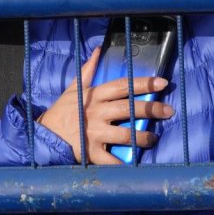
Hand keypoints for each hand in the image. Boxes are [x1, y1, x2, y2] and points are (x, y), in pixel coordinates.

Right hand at [37, 48, 173, 164]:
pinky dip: (123, 164)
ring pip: (125, 135)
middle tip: (168, 110)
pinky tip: (136, 164)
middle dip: (151, 109)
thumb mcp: (73, 88)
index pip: (122, 86)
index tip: (162, 82)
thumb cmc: (62, 111)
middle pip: (128, 109)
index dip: (143, 83)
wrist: (44, 134)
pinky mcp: (91, 152)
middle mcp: (96, 113)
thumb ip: (88, 70)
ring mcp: (94, 133)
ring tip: (153, 138)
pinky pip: (111, 159)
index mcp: (93, 95)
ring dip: (143, 137)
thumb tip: (98, 50)